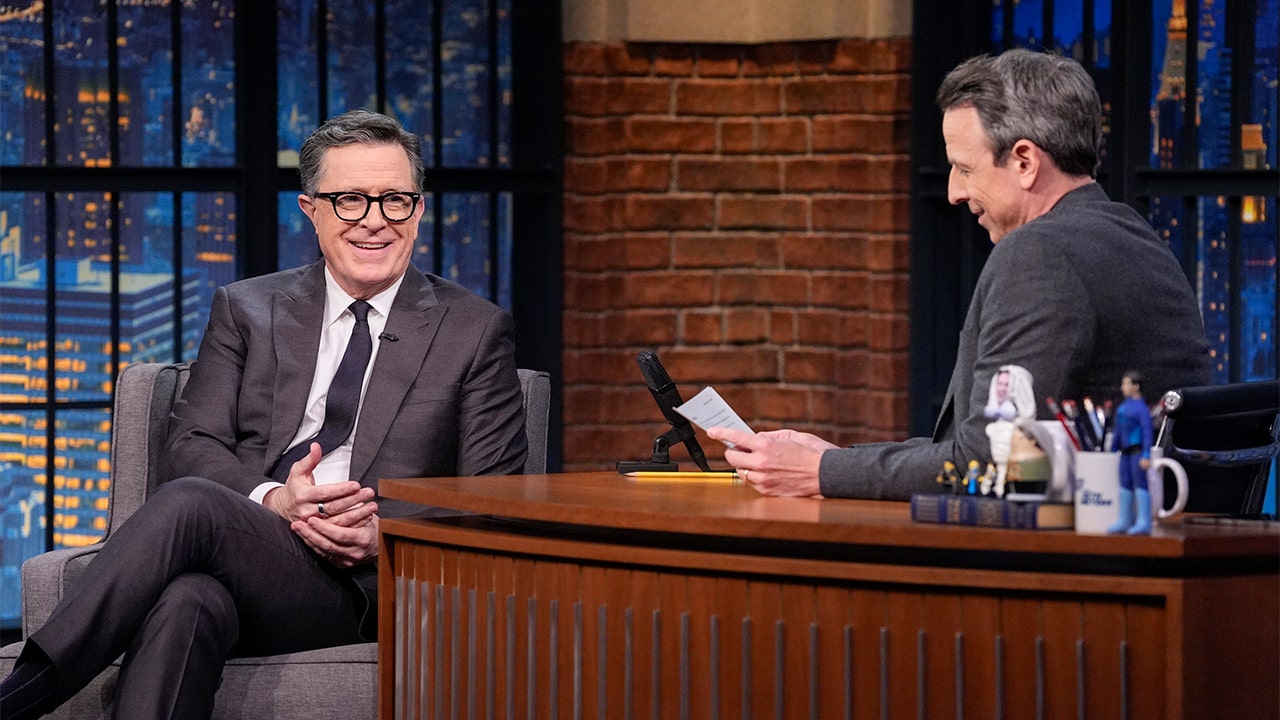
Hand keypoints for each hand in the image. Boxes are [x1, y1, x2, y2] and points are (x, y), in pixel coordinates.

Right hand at [263, 442, 376, 522]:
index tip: (356, 485)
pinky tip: (367, 517)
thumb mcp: (298, 471)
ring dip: (357, 514)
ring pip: (338, 521)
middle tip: (369, 492)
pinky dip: (354, 524)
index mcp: (303, 495)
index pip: (325, 493)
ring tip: (372, 506)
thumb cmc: (294, 487)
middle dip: (354, 500)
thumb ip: (310, 459)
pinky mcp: (320, 531)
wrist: (283, 507)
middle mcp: (308, 512)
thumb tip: (316, 446)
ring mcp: (314, 524)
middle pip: (334, 507)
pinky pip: (339, 529)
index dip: (341, 490)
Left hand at [291, 504, 380, 567]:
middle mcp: (355, 552)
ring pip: (323, 550)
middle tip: (298, 524)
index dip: (324, 528)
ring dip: (308, 539)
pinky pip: (324, 555)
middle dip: (311, 533)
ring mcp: (347, 560)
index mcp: (363, 539)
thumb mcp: (369, 516)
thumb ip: (355, 509)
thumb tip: (341, 495)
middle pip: (328, 544)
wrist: (381, 547)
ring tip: (298, 528)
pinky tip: (305, 537)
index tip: (312, 519)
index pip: (340, 534)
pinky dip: (314, 545)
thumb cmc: (374, 528)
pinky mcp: (341, 564)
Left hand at [706, 428, 832, 496]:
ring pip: (740, 470)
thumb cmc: (808, 454)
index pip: (735, 437)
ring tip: (755, 461)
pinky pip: (750, 482)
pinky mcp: (766, 490)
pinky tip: (762, 471)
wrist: (822, 474)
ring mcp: (762, 478)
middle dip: (733, 451)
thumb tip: (753, 438)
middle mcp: (761, 462)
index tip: (712, 431)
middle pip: (732, 456)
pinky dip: (752, 475)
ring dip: (743, 465)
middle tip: (738, 448)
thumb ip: (767, 436)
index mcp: (765, 445)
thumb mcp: (788, 436)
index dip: (720, 432)